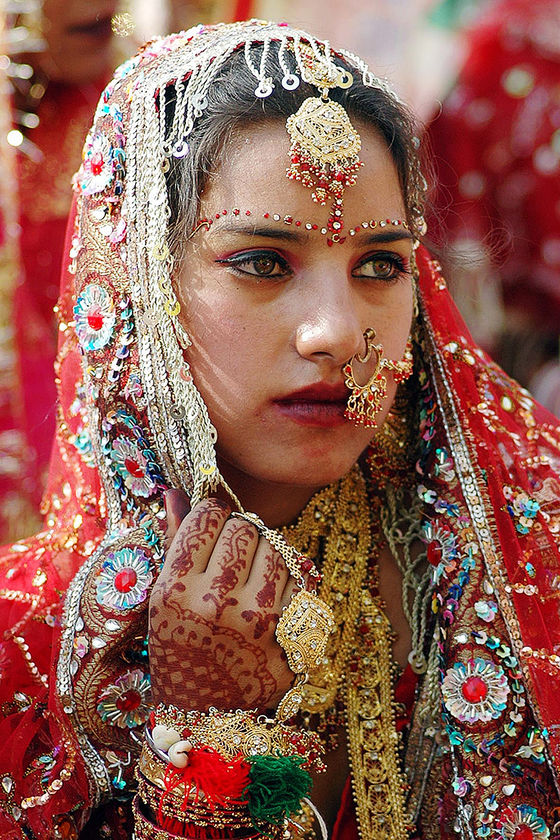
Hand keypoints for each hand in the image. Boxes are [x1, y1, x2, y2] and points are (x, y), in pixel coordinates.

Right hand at [148, 491, 297, 711]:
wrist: (201, 716)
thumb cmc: (176, 648)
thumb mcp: (161, 597)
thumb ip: (174, 541)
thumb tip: (175, 491)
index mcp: (176, 590)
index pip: (208, 516)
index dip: (212, 514)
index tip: (211, 526)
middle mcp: (217, 604)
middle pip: (245, 526)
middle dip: (240, 532)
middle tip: (232, 553)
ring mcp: (258, 623)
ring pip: (277, 548)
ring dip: (266, 553)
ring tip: (250, 576)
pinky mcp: (288, 640)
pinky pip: (300, 582)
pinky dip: (287, 582)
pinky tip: (269, 598)